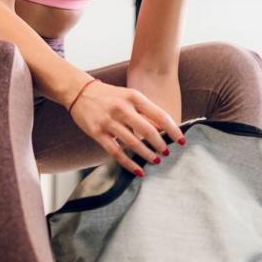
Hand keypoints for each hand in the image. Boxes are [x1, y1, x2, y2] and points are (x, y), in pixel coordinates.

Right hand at [66, 78, 186, 174]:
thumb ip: (145, 111)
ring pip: (133, 143)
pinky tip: (139, 170)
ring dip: (147, 154)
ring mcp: (109, 121)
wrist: (79, 91)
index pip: (159, 115)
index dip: (173, 130)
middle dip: (160, 144)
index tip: (181, 141)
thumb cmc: (109, 95)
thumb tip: (163, 130)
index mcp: (134, 97)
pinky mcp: (97, 133)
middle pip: (148, 130)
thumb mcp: (129, 97)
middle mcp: (122, 108)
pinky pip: (116, 152)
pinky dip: (129, 163)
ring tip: (156, 160)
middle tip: (167, 152)